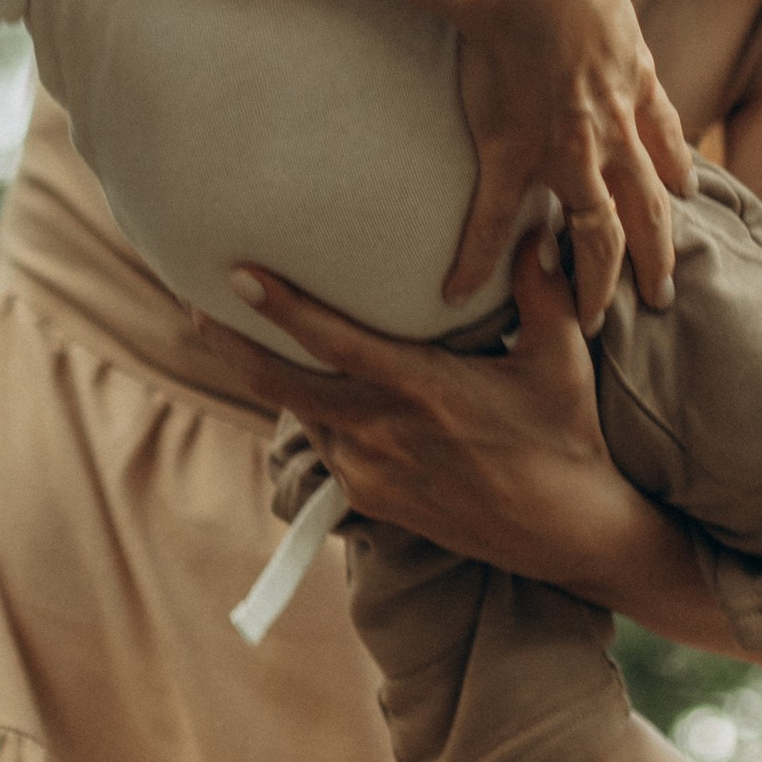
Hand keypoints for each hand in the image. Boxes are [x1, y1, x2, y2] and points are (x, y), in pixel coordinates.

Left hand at [216, 231, 622, 583]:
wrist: (565, 534)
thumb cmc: (565, 437)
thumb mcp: (560, 358)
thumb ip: (541, 289)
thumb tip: (533, 226)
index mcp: (424, 392)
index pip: (333, 344)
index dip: (281, 308)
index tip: (237, 274)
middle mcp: (384, 435)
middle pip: (282, 386)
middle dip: (231, 345)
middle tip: (195, 304)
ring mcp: (371, 473)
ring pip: (302, 415)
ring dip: (271, 378)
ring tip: (238, 336)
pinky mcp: (371, 501)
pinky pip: (326, 445)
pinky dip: (313, 413)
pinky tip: (304, 386)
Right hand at [447, 0, 692, 322]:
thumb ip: (609, 4)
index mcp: (633, 84)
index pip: (665, 146)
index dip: (676, 179)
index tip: (684, 202)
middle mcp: (614, 127)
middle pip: (647, 211)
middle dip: (655, 257)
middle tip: (660, 297)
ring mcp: (567, 145)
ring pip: (595, 231)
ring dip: (594, 282)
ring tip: (589, 322)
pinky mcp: (512, 148)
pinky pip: (493, 219)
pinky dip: (476, 257)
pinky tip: (458, 291)